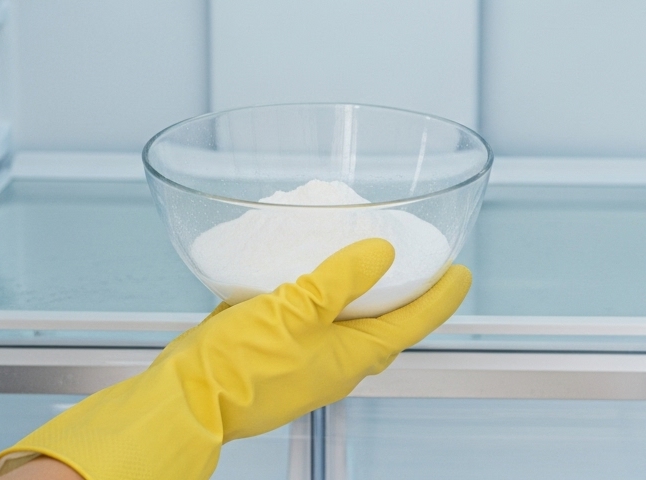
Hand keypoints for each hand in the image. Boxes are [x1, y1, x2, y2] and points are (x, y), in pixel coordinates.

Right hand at [0, 239, 470, 479]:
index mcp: (351, 357)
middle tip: (420, 256)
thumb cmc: (239, 370)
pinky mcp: (273, 344)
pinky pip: (307, 311)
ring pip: (345, 314)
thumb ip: (340, 279)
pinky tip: (303, 260)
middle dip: (406, 289)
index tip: (461, 272)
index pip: (412, 322)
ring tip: (366, 248)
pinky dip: (316, 285)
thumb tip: (380, 253)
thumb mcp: (295, 311)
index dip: (441, 296)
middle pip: (385, 320)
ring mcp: (304, 353)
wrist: (184, 397)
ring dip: (360, 285)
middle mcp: (334, 358)